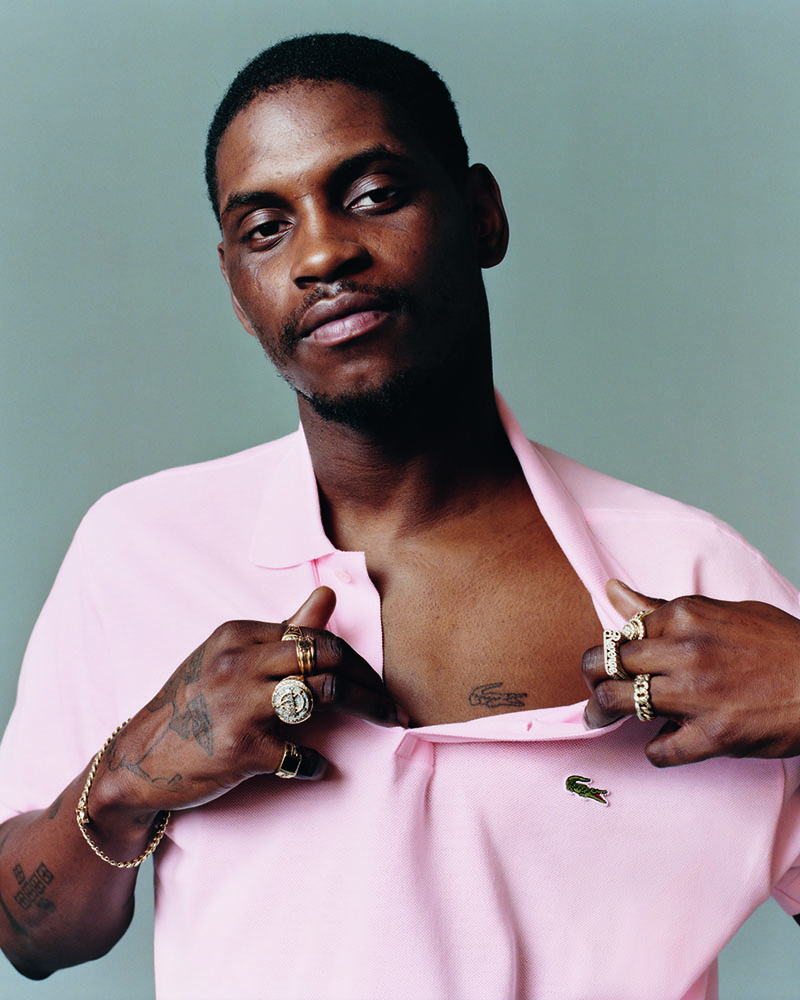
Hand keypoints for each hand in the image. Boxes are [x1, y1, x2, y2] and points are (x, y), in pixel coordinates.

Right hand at [93, 587, 402, 817]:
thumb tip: (328, 594)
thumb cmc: (193, 705)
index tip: (375, 683)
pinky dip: (314, 763)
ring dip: (364, 710)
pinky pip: (299, 752)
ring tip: (384, 724)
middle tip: (392, 706)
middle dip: (369, 682)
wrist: (140, 759)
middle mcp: (239, 663)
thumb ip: (282, 631)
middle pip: (327, 657)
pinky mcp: (241, 748)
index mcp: (238, 635)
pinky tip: (315, 767)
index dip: (355, 661)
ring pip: (323, 695)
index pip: (316, 637)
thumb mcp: (229, 658)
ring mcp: (239, 705)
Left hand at [582, 579, 799, 766]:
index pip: (619, 634)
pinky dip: (655, 750)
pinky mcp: (715, 735)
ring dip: (605, 715)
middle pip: (607, 665)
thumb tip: (611, 590)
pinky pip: (659, 749)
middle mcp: (685, 650)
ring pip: (618, 703)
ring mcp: (698, 694)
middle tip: (594, 695)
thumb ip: (661, 607)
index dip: (606, 653)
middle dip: (593, 681)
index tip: (605, 665)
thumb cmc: (779, 645)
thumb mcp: (722, 611)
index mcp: (685, 614)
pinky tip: (663, 744)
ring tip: (603, 721)